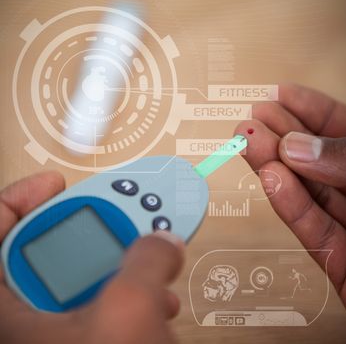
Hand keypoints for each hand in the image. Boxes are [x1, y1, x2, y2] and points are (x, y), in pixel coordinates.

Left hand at [0, 172, 183, 343]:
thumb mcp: (129, 312)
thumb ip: (148, 261)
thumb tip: (165, 240)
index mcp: (9, 308)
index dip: (21, 198)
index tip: (54, 182)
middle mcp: (28, 318)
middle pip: (54, 248)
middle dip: (99, 227)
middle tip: (125, 211)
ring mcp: (58, 332)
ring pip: (88, 275)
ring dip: (127, 261)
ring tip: (155, 251)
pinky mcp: (86, 341)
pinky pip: (106, 300)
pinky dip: (134, 291)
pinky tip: (159, 298)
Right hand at [235, 83, 345, 310]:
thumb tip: (301, 148)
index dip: (312, 109)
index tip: (280, 96)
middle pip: (320, 162)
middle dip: (282, 137)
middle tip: (251, 122)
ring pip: (311, 195)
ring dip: (275, 169)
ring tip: (249, 146)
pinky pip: (315, 232)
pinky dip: (290, 206)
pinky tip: (269, 180)